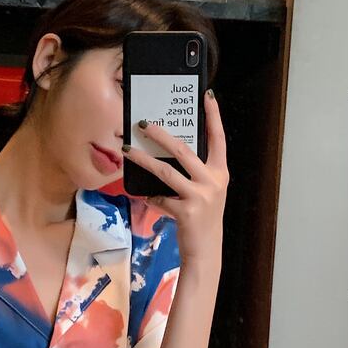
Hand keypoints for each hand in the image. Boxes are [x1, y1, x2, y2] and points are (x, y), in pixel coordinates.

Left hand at [123, 89, 228, 264]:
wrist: (206, 251)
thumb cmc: (202, 221)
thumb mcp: (204, 195)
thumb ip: (192, 177)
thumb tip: (164, 159)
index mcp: (219, 173)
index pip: (218, 139)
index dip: (214, 117)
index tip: (207, 96)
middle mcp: (213, 181)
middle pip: (183, 149)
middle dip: (160, 134)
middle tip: (142, 122)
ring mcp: (200, 196)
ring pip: (165, 170)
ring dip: (143, 159)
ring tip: (128, 150)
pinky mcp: (186, 210)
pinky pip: (160, 198)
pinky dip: (150, 197)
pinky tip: (146, 197)